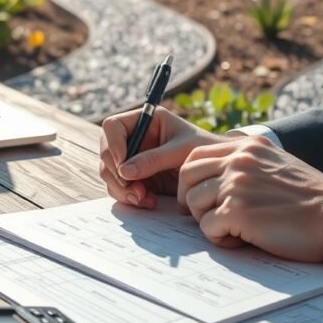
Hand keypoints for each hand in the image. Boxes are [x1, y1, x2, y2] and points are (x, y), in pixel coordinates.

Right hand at [99, 108, 237, 207]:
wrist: (215, 170)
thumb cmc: (204, 150)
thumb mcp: (180, 151)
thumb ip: (153, 159)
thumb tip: (125, 171)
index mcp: (145, 121)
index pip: (112, 126)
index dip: (112, 145)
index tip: (123, 165)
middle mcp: (134, 138)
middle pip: (106, 153)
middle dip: (116, 174)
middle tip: (134, 190)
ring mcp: (133, 158)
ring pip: (110, 173)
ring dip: (122, 189)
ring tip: (143, 199)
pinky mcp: (137, 177)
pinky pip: (121, 188)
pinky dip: (130, 197)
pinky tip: (148, 202)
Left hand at [176, 136, 322, 262]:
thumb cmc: (307, 198)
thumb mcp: (274, 163)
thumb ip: (246, 163)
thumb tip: (214, 176)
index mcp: (247, 146)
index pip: (196, 154)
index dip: (191, 179)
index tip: (199, 197)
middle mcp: (239, 160)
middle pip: (187, 176)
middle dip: (190, 200)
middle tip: (206, 217)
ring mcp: (237, 184)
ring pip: (194, 202)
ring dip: (207, 221)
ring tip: (233, 229)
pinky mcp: (238, 210)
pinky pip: (207, 227)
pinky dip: (221, 238)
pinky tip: (243, 239)